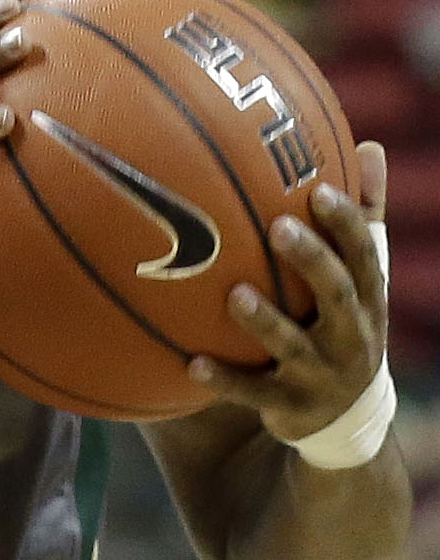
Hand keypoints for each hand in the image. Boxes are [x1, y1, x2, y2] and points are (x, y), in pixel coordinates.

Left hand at [189, 141, 389, 442]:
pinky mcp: (291, 406)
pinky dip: (224, 381)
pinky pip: (254, 394)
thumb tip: (368, 145)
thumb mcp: (357, 275)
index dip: (347, 224)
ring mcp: (324, 375)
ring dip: (266, 322)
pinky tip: (191, 363)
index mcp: (367, 299)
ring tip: (235, 294)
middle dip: (312, 262)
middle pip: (339, 295)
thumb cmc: (339, 320)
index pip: (366, 255)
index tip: (318, 191)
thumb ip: (362, 217)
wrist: (343, 414)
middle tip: (278, 227)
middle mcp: (353, 336)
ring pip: (296, 348)